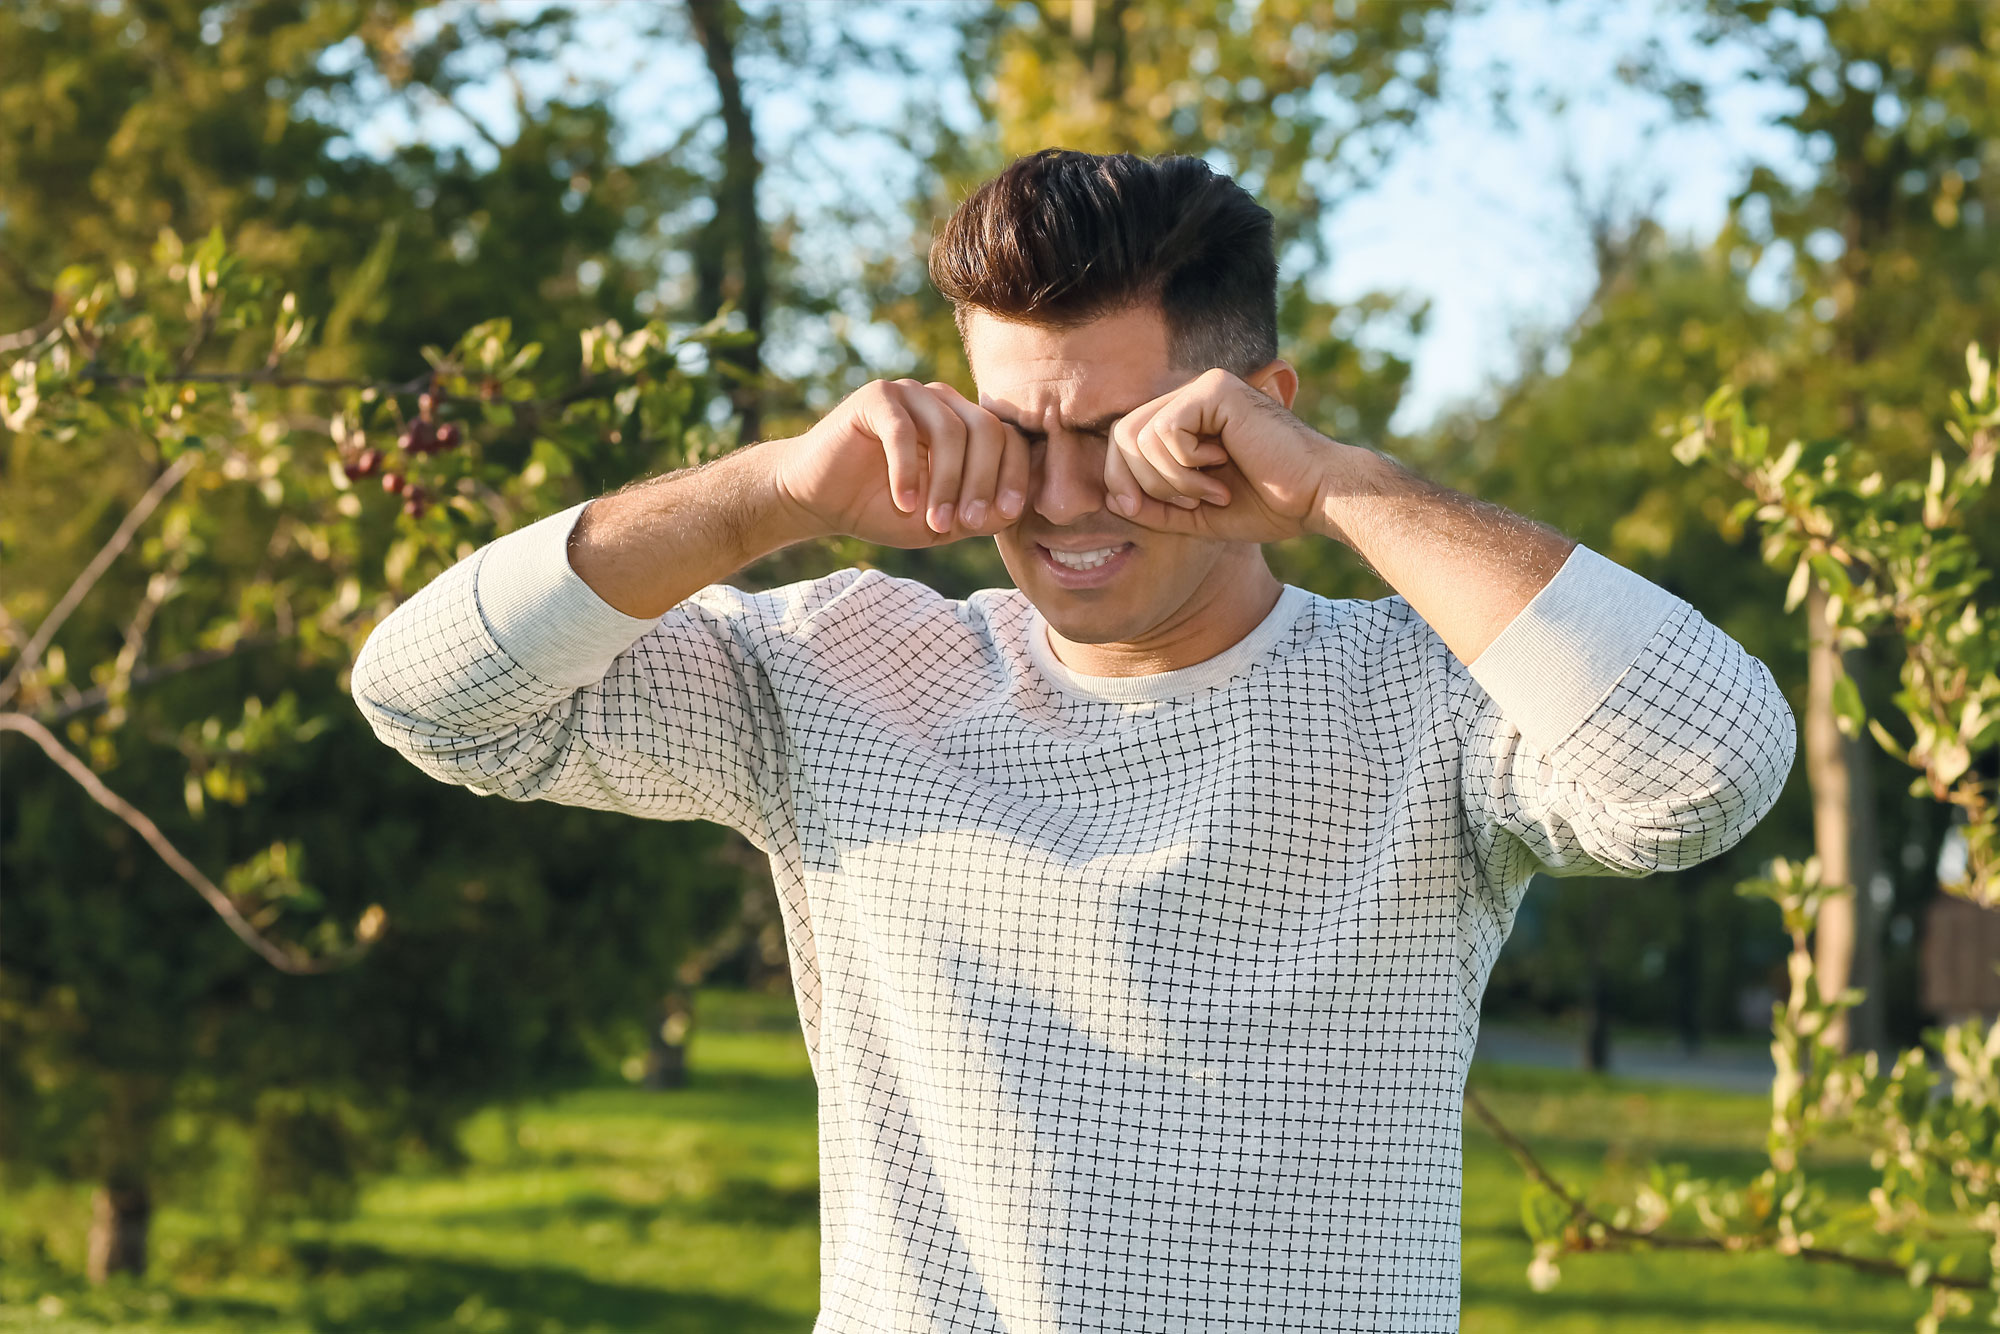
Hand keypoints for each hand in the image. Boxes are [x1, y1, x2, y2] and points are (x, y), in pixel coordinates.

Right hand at [768, 379, 1029, 547]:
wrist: (818, 499)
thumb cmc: (882, 509)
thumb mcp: (941, 523)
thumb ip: (978, 516)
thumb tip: (1013, 510)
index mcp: (967, 424)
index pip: (1010, 438)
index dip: (1015, 476)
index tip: (1007, 514)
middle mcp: (943, 401)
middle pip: (987, 430)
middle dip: (983, 482)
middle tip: (970, 523)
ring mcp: (910, 393)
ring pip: (950, 431)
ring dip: (947, 483)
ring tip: (934, 523)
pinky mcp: (876, 397)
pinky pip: (904, 431)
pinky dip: (907, 471)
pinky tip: (903, 502)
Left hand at [1103, 368, 1344, 542]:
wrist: (1316, 496)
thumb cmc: (1267, 505)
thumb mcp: (1196, 512)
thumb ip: (1154, 505)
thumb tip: (1110, 499)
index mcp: (1187, 420)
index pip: (1125, 442)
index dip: (1121, 481)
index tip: (1142, 512)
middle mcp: (1192, 396)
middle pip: (1122, 434)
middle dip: (1139, 481)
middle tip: (1186, 504)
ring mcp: (1204, 388)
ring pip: (1140, 436)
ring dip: (1170, 479)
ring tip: (1210, 492)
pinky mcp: (1215, 390)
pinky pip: (1165, 431)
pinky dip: (1184, 465)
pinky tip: (1221, 469)